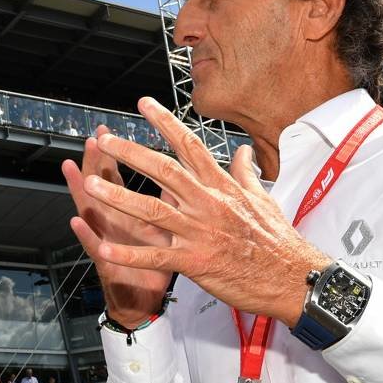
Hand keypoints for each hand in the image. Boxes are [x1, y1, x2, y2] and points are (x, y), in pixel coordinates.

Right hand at [62, 125, 174, 327]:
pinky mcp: (107, 264)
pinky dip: (86, 235)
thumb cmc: (158, 266)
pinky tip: (76, 221)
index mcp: (134, 212)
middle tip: (94, 137)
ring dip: (82, 190)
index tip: (114, 128)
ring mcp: (109, 241)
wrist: (146, 304)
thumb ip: (176, 200)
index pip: (124, 175)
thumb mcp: (170, 229)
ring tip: (72, 168)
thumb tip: (188, 172)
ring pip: (92, 211)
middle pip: (104, 185)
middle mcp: (116, 221)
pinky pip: (95, 249)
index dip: (121, 151)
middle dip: (98, 161)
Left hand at [81, 98, 330, 325]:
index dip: (164, 122)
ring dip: (118, 197)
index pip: (189, 145)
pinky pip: (156, 255)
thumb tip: (243, 152)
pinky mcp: (195, 261)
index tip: (144, 104)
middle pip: (163, 170)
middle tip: (105, 139)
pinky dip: (129, 254)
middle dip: (130, 152)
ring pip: (151, 209)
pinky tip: (105, 249)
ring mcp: (199, 231)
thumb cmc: (278, 240)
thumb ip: (245, 173)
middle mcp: (206, 203)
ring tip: (90, 186)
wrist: (292, 278)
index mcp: (220, 186)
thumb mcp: (264, 198)